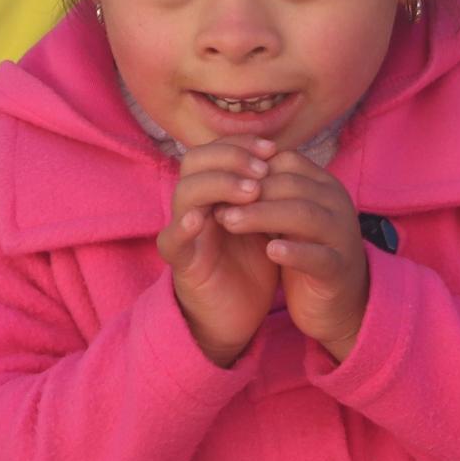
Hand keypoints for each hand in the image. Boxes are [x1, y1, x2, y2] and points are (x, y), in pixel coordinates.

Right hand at [159, 136, 282, 366]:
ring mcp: (185, 234)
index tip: (272, 147)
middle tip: (262, 168)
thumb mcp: (266, 224)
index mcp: (216, 194)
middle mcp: (196, 207)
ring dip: (217, 185)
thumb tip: (288, 158)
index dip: (240, 144)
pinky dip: (182, 227)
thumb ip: (268, 195)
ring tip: (250, 191)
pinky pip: (171, 240)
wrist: (238, 316)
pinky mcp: (181, 264)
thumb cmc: (253, 267)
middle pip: (194, 162)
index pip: (216, 152)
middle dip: (231, 158)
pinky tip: (202, 219)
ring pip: (184, 193)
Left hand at [222, 150, 370, 361]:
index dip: (250, 170)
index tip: (219, 183)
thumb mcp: (289, 217)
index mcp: (324, 186)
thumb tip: (224, 175)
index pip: (286, 162)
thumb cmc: (308, 251)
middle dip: (250, 192)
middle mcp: (337, 204)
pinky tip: (269, 251)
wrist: (339, 302)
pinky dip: (294, 253)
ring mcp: (342, 236)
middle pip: (292, 185)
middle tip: (215, 203)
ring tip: (229, 222)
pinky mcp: (339, 269)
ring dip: (263, 216)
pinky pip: (319, 257)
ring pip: (304, 215)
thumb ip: (269, 195)